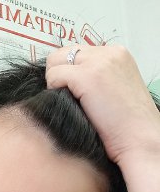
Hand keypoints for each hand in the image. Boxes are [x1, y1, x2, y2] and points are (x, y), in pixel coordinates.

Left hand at [45, 45, 159, 166]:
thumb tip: (67, 79)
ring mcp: (98, 63)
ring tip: (69, 102)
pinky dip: (54, 91)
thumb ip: (96, 77)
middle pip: (62, 53)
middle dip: (58, 74)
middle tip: (67, 97)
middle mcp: (109, 53)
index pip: (77, 52)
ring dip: (55, 82)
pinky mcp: (87, 77)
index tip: (72, 90)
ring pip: (54, 62)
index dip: (68, 71)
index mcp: (117, 54)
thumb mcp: (114, 89)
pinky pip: (53, 76)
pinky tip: (70, 105)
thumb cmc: (126, 124)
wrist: (138, 139)